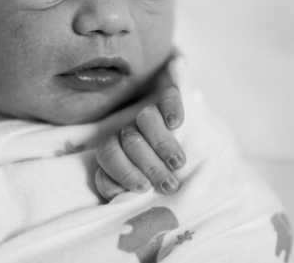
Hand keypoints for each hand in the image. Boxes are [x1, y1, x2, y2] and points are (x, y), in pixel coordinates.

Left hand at [94, 67, 184, 200]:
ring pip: (145, 119)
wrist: (186, 144)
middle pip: (130, 141)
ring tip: (178, 163)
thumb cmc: (161, 175)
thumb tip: (124, 198)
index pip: (108, 156)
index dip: (124, 173)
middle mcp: (129, 130)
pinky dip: (171, 110)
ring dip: (162, 143)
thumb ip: (129, 193)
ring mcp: (148, 113)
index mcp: (116, 150)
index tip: (144, 188)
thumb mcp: (144, 186)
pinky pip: (167, 98)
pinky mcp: (168, 96)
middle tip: (169, 185)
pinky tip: (175, 123)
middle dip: (150, 166)